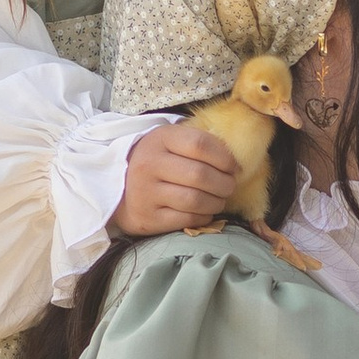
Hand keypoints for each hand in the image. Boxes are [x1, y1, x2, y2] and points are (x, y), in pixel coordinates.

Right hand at [112, 118, 238, 238]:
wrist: (122, 188)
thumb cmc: (160, 162)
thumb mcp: (173, 142)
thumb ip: (201, 144)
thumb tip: (236, 162)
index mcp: (160, 139)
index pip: (200, 144)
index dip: (225, 157)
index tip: (234, 167)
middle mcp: (149, 164)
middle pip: (200, 175)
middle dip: (225, 183)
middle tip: (229, 186)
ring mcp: (146, 192)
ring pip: (195, 200)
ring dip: (216, 202)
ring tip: (219, 200)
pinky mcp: (148, 217)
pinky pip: (187, 219)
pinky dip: (204, 217)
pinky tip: (205, 211)